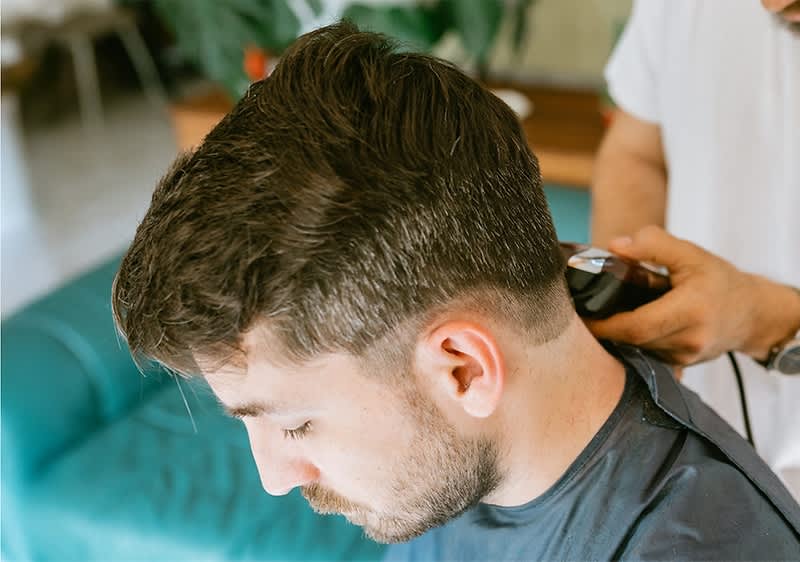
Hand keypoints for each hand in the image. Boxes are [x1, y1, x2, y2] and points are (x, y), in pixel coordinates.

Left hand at [584, 226, 799, 366]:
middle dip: (605, 328)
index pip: (638, 325)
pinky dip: (633, 342)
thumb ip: (654, 245)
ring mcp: (685, 356)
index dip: (605, 324)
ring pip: (639, 349)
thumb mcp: (690, 254)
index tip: (581, 316)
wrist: (751, 313)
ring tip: (603, 316)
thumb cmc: (719, 281)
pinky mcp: (682, 364)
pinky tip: (624, 328)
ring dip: (619, 335)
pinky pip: (648, 355)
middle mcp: (690, 338)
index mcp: (692, 309)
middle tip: (582, 314)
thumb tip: (615, 246)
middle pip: (634, 340)